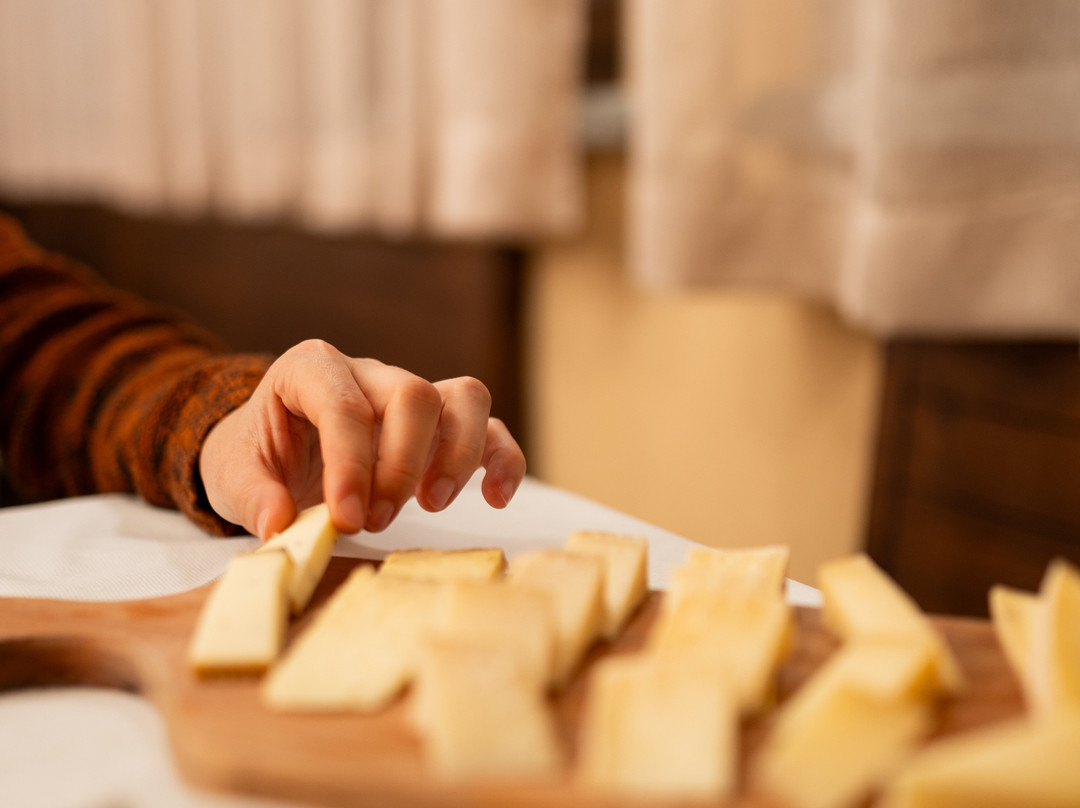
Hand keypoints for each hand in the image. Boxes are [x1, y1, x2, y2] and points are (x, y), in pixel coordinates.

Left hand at [198, 339, 525, 537]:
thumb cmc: (256, 454)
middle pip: (413, 395)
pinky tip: (497, 497)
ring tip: (432, 504)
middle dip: (401, 465)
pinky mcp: (440, 426)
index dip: (351, 463)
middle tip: (376, 519)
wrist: (270, 451)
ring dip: (457, 456)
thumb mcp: (232, 474)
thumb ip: (253, 495)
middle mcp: (369, 373)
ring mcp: (410, 395)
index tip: (345, 518)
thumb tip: (279, 524)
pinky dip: (501, 459)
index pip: (345, 405)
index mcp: (311, 369)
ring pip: (462, 398)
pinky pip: (488, 426)